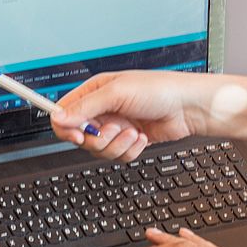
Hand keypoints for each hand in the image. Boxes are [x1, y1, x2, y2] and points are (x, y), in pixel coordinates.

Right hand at [50, 70, 200, 161]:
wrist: (187, 108)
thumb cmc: (158, 90)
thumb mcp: (117, 93)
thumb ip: (85, 107)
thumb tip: (58, 117)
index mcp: (94, 92)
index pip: (65, 112)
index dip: (66, 127)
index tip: (77, 135)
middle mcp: (102, 110)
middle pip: (81, 136)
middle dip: (99, 138)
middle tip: (113, 129)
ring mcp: (115, 127)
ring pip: (99, 150)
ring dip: (118, 144)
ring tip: (133, 130)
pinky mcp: (127, 141)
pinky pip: (117, 156)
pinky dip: (130, 149)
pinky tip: (142, 136)